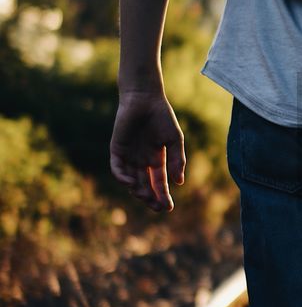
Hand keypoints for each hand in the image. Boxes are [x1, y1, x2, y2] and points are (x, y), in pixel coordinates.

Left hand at [110, 89, 185, 212]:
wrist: (144, 99)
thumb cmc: (161, 117)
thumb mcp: (174, 140)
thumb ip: (177, 160)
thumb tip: (179, 182)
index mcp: (156, 159)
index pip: (159, 182)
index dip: (163, 195)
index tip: (168, 207)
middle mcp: (142, 160)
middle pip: (145, 186)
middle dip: (151, 198)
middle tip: (157, 207)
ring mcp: (129, 156)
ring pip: (131, 181)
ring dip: (138, 191)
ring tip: (146, 197)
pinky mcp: (117, 150)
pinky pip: (118, 169)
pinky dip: (123, 178)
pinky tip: (132, 183)